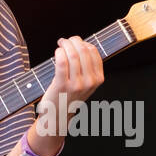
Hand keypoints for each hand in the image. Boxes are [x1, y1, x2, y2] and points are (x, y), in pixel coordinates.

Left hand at [34, 36, 104, 153]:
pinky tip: (57, 51)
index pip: (93, 52)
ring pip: (72, 55)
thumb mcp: (87, 84)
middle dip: (73, 41)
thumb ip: (89, 67)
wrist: (59, 115)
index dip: (83, 42)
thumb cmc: (71, 96)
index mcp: (98, 79)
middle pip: (83, 51)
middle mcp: (89, 82)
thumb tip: (82, 44)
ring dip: (65, 45)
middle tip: (65, 40)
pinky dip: (59, 52)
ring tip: (60, 44)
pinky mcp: (62, 85)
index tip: (75, 41)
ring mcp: (76, 84)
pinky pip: (62, 62)